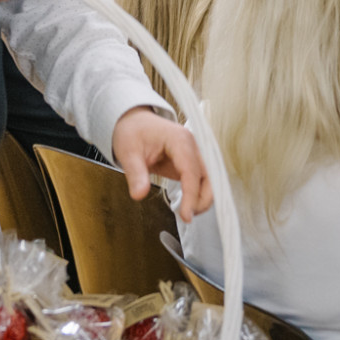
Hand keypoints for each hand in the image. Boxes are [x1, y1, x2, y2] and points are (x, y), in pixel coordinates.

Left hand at [110, 107, 211, 221]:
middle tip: (188, 217)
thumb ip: (135, 174)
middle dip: (203, 199)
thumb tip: (139, 195)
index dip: (192, 195)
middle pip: (210, 176)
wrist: (135, 122)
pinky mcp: (193, 161)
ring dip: (204, 198)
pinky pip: (203, 179)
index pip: (192, 171)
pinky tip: (190, 205)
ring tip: (188, 213)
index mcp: (179, 140)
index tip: (186, 215)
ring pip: (211, 179)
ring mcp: (195, 153)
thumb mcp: (128, 153)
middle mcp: (193, 145)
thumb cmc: (133, 132)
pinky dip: (200, 194)